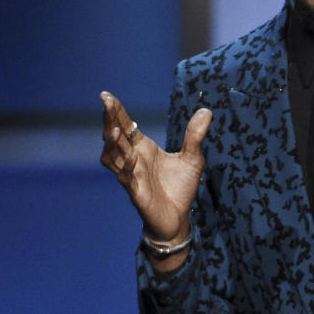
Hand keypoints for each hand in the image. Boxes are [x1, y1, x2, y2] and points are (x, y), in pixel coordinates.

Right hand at [99, 91, 211, 244]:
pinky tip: (132, 157)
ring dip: (113, 144)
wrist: (178, 218)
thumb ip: (195, 135)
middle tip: (106, 102)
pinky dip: (127, 168)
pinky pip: (127, 179)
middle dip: (110, 120)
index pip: (126, 126)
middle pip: (115, 137)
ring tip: (115, 130)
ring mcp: (132, 176)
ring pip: (113, 158)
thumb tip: (206, 110)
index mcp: (143, 148)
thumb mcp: (192, 158)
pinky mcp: (137, 193)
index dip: (116, 111)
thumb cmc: (179, 188)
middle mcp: (133, 160)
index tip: (107, 95)